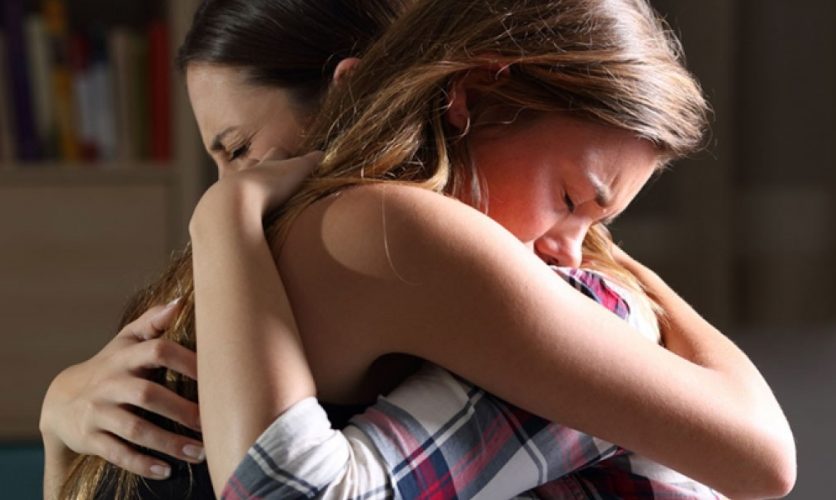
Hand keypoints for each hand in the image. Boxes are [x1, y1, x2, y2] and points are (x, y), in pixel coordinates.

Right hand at [40, 300, 203, 479]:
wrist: (61, 399)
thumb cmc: (111, 366)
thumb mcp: (126, 342)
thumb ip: (153, 323)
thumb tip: (182, 301)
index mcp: (125, 357)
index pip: (157, 350)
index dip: (186, 361)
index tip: (215, 375)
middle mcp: (110, 383)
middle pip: (147, 394)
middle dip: (182, 410)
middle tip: (211, 424)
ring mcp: (98, 412)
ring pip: (135, 429)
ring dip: (169, 443)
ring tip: (200, 454)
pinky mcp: (90, 439)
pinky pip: (117, 454)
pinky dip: (142, 464)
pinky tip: (167, 470)